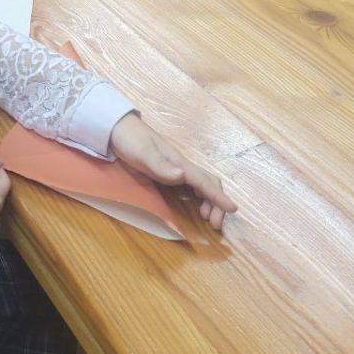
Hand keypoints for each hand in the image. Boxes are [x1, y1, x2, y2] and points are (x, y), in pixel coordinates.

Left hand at [109, 113, 237, 231]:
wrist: (119, 128)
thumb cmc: (131, 141)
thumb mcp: (143, 154)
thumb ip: (161, 166)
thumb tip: (183, 176)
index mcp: (179, 163)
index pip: (204, 181)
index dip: (219, 196)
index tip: (234, 209)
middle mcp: (181, 166)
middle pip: (208, 184)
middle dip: (217, 203)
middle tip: (215, 225)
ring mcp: (176, 169)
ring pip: (202, 185)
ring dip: (210, 202)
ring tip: (208, 219)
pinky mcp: (169, 172)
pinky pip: (191, 186)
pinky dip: (200, 198)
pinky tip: (196, 206)